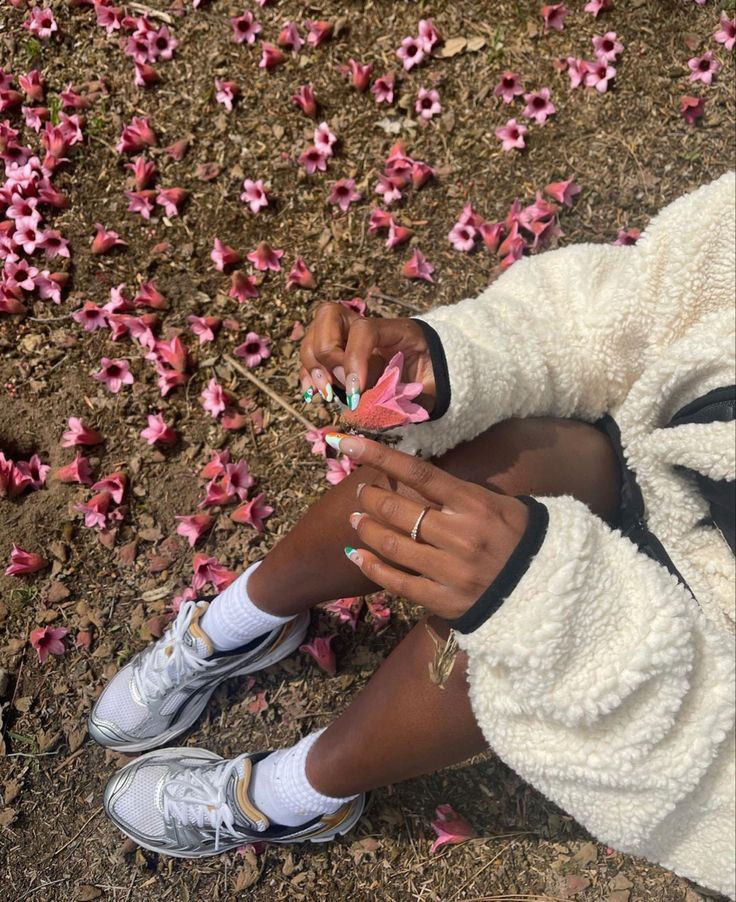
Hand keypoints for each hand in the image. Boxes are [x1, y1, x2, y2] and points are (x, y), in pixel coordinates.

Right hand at [299, 303, 435, 411]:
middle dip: (328, 355)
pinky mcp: (334, 352)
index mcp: (396, 329)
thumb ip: (401, 400)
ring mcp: (346, 335)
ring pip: (313, 334)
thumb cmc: (430, 379)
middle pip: (328, 315)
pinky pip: (310, 356)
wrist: (430, 371)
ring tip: (326, 394)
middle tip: (339, 386)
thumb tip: (362, 413)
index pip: (365, 330)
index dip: (354, 360)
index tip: (355, 393)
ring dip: (313, 366)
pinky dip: (307, 374)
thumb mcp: (427, 390)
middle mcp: (365, 324)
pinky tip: (312, 394)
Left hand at [327, 433, 529, 620]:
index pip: (417, 473)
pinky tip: (357, 555)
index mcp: (473, 504)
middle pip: (398, 509)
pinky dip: (371, 566)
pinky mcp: (444, 599)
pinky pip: (397, 582)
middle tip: (361, 493)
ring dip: (367, 529)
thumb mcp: (498, 504)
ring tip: (355, 520)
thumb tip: (417, 476)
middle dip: (370, 498)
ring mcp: (450, 569)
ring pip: (392, 545)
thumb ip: (458, 493)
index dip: (379, 456)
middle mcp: (459, 535)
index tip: (349, 444)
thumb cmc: (520, 538)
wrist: (547, 587)